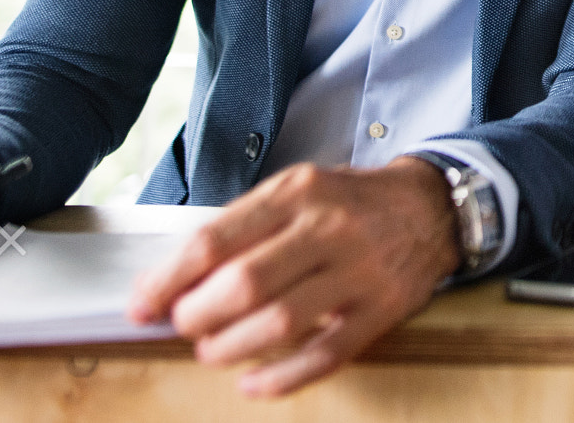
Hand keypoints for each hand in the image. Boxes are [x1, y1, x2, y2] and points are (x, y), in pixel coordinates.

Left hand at [129, 157, 459, 397]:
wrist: (430, 207)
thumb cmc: (349, 202)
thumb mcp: (297, 191)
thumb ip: (244, 227)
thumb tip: (177, 279)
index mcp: (297, 192)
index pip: (216, 240)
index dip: (170, 280)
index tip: (143, 304)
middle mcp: (328, 228)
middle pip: (245, 283)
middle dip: (198, 316)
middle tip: (183, 327)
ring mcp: (358, 270)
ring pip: (281, 321)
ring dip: (231, 347)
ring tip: (212, 351)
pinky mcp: (381, 309)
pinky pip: (326, 354)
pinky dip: (282, 377)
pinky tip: (253, 382)